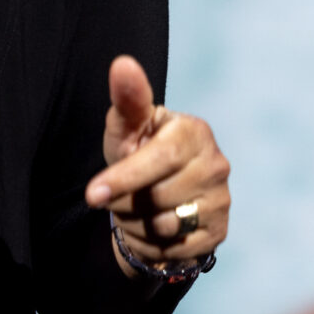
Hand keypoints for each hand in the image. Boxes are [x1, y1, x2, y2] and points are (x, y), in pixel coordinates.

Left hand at [86, 55, 230, 275]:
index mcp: (194, 131)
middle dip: (125, 202)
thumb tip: (122, 63)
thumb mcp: (126, 128)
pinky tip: (151, 228)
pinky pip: (175, 249)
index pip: (159, 159)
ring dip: (136, 224)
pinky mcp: (219, 232)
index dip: (124, 178)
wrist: (155, 194)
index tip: (92, 195)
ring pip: (165, 226)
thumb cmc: (138, 149)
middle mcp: (217, 164)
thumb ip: (127, 100)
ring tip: (135, 209)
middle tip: (117, 195)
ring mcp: (221, 199)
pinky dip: (152, 244)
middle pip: (157, 197)